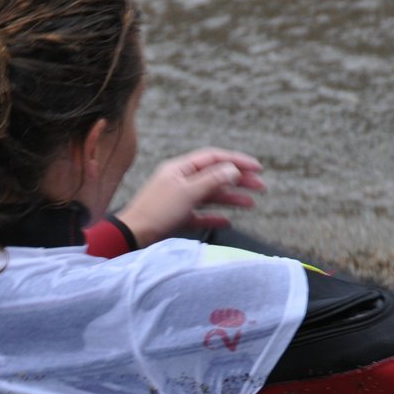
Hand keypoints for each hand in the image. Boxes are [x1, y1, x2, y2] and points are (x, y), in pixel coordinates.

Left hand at [116, 147, 264, 246]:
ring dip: (231, 199)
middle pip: (215, 176)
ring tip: (251, 204)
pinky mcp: (176, 218)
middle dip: (239, 180)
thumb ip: (212, 180)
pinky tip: (228, 221)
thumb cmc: (156, 212)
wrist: (132, 235)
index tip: (257, 168)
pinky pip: (199, 215)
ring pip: (210, 196)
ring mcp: (178, 200)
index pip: (213, 158)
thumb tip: (233, 169)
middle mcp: (180, 181)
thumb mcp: (187, 192)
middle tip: (261, 187)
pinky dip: (214, 217)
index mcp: (180, 169)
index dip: (237, 161)